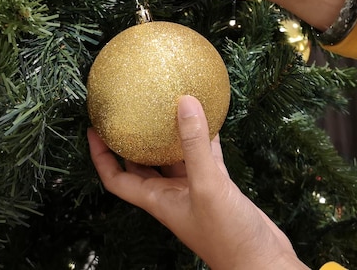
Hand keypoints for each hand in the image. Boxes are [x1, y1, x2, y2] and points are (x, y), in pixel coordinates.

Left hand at [88, 95, 308, 269]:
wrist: (262, 263)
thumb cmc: (228, 237)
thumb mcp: (208, 186)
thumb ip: (195, 145)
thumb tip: (184, 102)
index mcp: (158, 199)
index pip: (117, 177)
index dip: (101, 155)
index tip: (94, 129)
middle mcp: (172, 194)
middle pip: (143, 164)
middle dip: (134, 140)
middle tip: (130, 111)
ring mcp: (196, 190)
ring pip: (176, 156)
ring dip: (171, 135)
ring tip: (167, 106)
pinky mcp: (219, 187)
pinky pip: (206, 156)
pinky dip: (206, 138)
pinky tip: (210, 117)